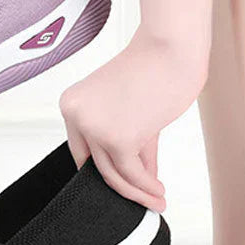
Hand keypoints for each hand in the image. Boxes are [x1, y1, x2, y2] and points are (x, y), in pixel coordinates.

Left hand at [60, 31, 207, 211]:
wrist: (172, 45)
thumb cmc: (156, 65)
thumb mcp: (135, 111)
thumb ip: (134, 144)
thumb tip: (142, 177)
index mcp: (72, 104)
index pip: (83, 150)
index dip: (101, 170)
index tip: (122, 184)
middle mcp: (77, 116)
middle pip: (96, 166)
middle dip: (122, 187)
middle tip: (143, 198)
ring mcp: (94, 128)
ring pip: (113, 175)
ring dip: (138, 193)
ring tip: (156, 200)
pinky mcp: (117, 138)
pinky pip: (131, 173)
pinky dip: (145, 187)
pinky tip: (158, 191)